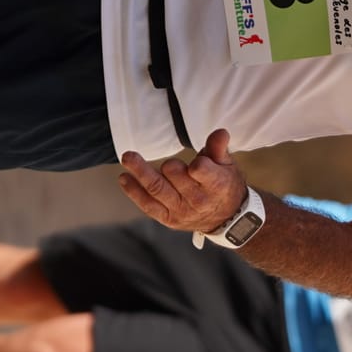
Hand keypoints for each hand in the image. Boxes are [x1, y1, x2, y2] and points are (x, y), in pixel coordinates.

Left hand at [117, 128, 245, 236]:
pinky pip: (147, 205)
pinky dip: (134, 191)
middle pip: (174, 175)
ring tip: (127, 157)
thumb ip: (219, 148)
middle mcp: (197, 200)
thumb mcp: (227, 166)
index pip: (200, 171)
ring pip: (156, 188)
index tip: (199, 161)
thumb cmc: (225, 186)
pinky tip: (124, 178)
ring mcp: (181, 211)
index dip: (198, 164)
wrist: (225, 219)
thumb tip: (219, 132)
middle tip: (172, 164)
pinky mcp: (168, 218)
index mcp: (216, 185)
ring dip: (139, 171)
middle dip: (170, 166)